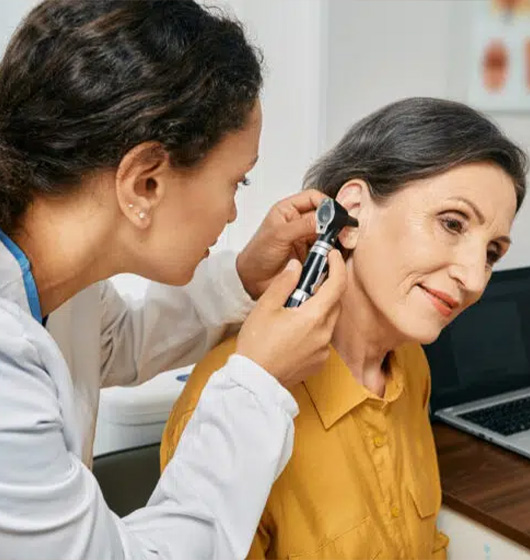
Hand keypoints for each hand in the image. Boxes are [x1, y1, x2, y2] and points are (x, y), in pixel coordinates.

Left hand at [236, 189, 327, 299]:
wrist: (253, 281)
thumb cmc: (257, 255)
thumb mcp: (279, 235)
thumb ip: (303, 225)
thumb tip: (325, 217)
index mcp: (288, 210)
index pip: (314, 198)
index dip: (327, 203)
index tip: (336, 214)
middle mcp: (299, 222)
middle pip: (325, 216)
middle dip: (335, 222)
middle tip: (344, 230)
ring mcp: (306, 238)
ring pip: (328, 233)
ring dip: (334, 238)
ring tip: (337, 244)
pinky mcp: (311, 255)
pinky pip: (327, 250)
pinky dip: (332, 252)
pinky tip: (332, 256)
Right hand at [236, 250, 345, 386]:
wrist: (254, 381)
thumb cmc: (257, 343)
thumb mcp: (266, 307)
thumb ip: (284, 283)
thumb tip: (297, 266)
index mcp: (313, 317)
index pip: (337, 285)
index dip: (337, 266)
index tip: (332, 255)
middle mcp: (324, 334)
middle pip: (335, 303)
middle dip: (326, 287)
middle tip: (309, 279)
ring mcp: (324, 350)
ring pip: (329, 320)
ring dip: (319, 309)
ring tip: (296, 307)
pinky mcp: (319, 362)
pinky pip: (323, 338)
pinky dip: (315, 327)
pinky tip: (296, 329)